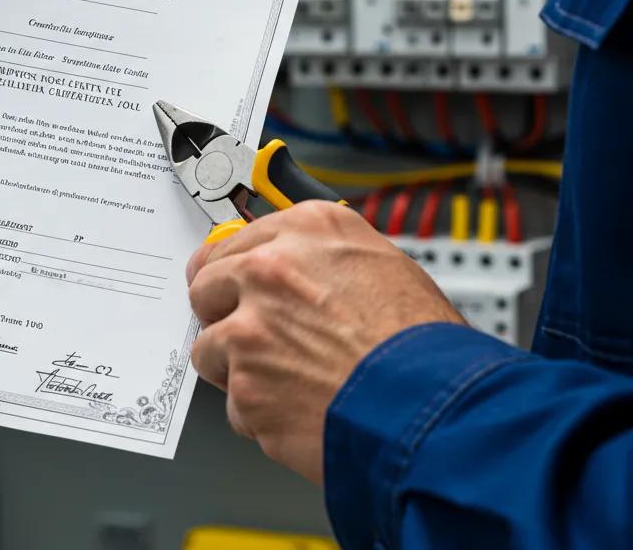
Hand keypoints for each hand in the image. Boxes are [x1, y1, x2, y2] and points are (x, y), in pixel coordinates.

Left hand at [186, 202, 463, 483]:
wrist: (437, 410)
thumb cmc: (424, 345)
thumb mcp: (384, 264)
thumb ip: (325, 257)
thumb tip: (298, 263)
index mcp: (306, 229)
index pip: (233, 240)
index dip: (233, 270)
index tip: (227, 281)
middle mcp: (269, 269)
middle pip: (206, 285)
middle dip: (224, 313)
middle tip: (254, 337)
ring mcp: (250, 328)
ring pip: (209, 347)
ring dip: (237, 368)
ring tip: (287, 380)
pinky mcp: (245, 385)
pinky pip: (233, 402)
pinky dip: (258, 414)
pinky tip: (299, 409)